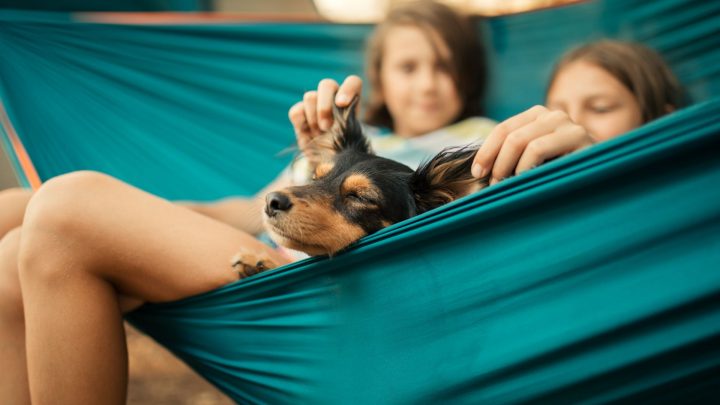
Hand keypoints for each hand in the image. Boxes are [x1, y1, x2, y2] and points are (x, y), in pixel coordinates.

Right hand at [288, 75, 362, 149]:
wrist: (327, 163)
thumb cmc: (344, 150)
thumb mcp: (352, 141)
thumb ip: (349, 128)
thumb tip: (336, 126)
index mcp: (351, 102)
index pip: (353, 82)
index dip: (347, 89)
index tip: (342, 103)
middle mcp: (332, 98)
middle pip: (326, 84)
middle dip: (324, 106)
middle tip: (326, 127)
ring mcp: (314, 104)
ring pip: (310, 96)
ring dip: (314, 119)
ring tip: (319, 134)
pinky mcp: (299, 114)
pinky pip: (296, 111)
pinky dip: (301, 124)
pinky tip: (308, 134)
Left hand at [471, 105, 595, 184]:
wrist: (603, 176)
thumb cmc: (562, 173)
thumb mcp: (534, 161)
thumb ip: (513, 156)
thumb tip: (478, 169)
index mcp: (537, 116)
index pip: (502, 129)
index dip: (486, 151)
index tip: (477, 172)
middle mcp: (552, 114)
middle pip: (509, 135)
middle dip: (495, 162)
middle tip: (493, 185)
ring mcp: (567, 123)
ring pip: (521, 141)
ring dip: (508, 167)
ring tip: (507, 185)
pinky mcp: (579, 136)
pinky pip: (538, 148)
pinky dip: (525, 167)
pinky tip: (526, 181)